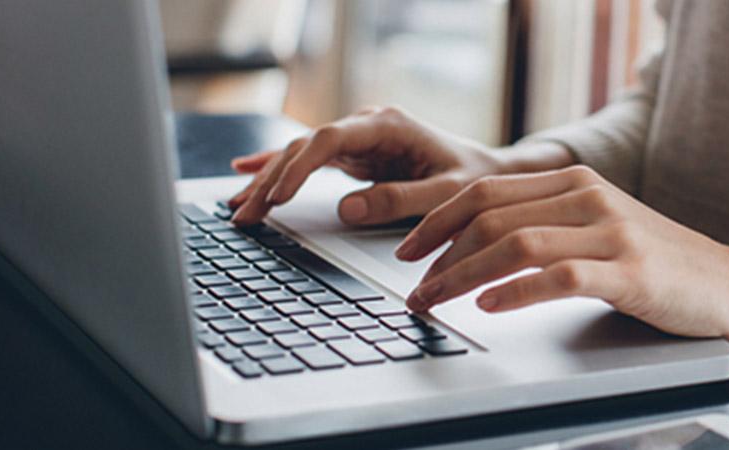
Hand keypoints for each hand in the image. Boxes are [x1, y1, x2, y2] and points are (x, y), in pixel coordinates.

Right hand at [227, 106, 570, 225]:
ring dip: (267, 181)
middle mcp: (367, 126)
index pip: (330, 139)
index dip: (299, 166)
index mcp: (388, 125)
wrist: (490, 173)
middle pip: (305, 147)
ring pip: (300, 155)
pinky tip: (245, 173)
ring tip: (237, 209)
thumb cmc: (474, 180)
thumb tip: (347, 209)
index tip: (277, 195)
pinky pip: (308, 161)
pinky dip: (278, 169)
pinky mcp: (355, 156)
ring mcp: (358, 140)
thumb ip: (401, 200)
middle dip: (271, 180)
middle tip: (245, 214)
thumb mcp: (446, 194)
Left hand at [396, 165, 728, 346]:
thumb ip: (547, 222)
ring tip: (436, 300)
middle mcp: (589, 197)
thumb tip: (475, 244)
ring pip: (515, 243)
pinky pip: (558, 276)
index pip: (486, 190)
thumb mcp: (598, 226)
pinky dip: (515, 291)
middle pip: (491, 214)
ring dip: (463, 276)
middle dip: (439, 253)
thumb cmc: (657, 262)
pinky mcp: (629, 272)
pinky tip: (489, 305)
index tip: (408, 250)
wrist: (727, 283)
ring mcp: (611, 232)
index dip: (437, 220)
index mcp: (575, 181)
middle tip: (413, 287)